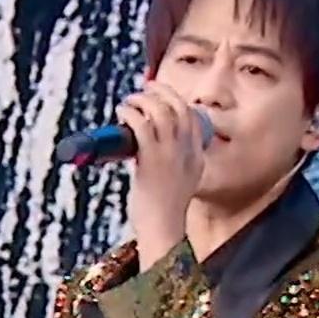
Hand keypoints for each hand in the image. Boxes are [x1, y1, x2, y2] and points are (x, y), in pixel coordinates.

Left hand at [119, 81, 207, 270]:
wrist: (162, 229)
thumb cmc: (162, 213)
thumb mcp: (176, 184)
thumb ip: (168, 167)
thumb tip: (142, 155)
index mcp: (196, 157)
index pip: (192, 118)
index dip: (176, 99)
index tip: (162, 93)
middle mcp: (187, 152)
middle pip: (178, 108)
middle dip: (161, 92)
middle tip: (145, 88)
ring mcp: (170, 155)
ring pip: (160, 111)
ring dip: (143, 100)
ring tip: (129, 101)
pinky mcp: (151, 160)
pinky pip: (141, 124)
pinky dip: (130, 112)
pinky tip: (122, 111)